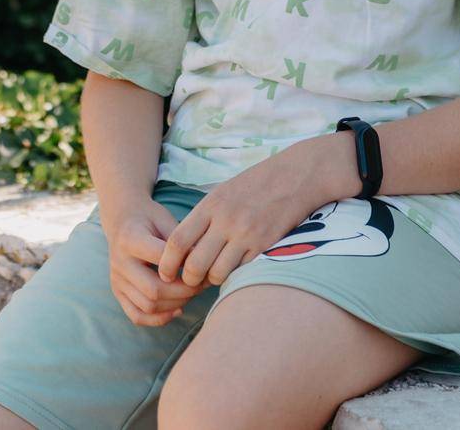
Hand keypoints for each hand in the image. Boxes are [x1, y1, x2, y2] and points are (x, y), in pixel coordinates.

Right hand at [99, 199, 210, 325]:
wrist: (122, 220)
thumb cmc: (150, 218)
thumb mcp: (165, 219)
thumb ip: (182, 242)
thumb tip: (204, 265)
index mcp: (130, 239)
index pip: (161, 260)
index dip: (186, 267)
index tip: (204, 265)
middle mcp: (119, 262)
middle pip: (154, 290)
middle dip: (184, 292)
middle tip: (202, 285)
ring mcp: (117, 280)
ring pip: (148, 306)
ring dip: (175, 305)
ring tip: (192, 293)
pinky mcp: (118, 292)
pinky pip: (137, 315)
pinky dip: (159, 318)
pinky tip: (177, 309)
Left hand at [156, 149, 320, 287]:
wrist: (294, 176)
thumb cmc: (255, 185)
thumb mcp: (222, 193)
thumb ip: (203, 218)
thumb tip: (183, 249)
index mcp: (210, 205)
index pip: (177, 241)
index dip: (167, 263)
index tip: (165, 273)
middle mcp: (225, 221)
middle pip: (194, 264)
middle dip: (188, 279)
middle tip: (190, 281)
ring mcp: (246, 235)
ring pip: (217, 274)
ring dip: (212, 280)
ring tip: (213, 275)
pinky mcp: (266, 246)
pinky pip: (241, 271)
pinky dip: (234, 276)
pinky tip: (235, 269)